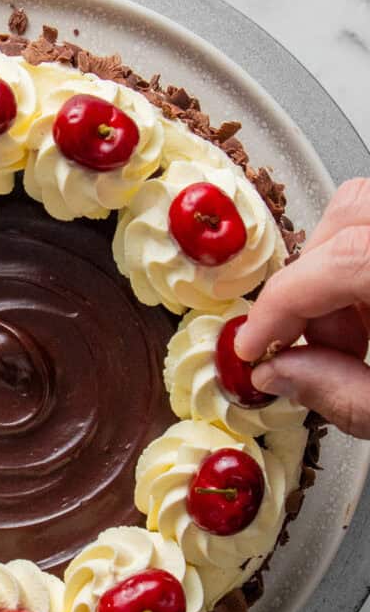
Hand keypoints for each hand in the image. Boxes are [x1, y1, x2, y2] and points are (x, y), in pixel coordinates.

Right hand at [235, 176, 369, 436]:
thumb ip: (343, 395)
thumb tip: (279, 375)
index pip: (333, 264)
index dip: (277, 310)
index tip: (253, 349)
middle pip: (346, 219)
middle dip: (312, 286)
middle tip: (316, 347)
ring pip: (363, 216)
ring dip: (339, 278)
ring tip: (357, 342)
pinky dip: (366, 273)